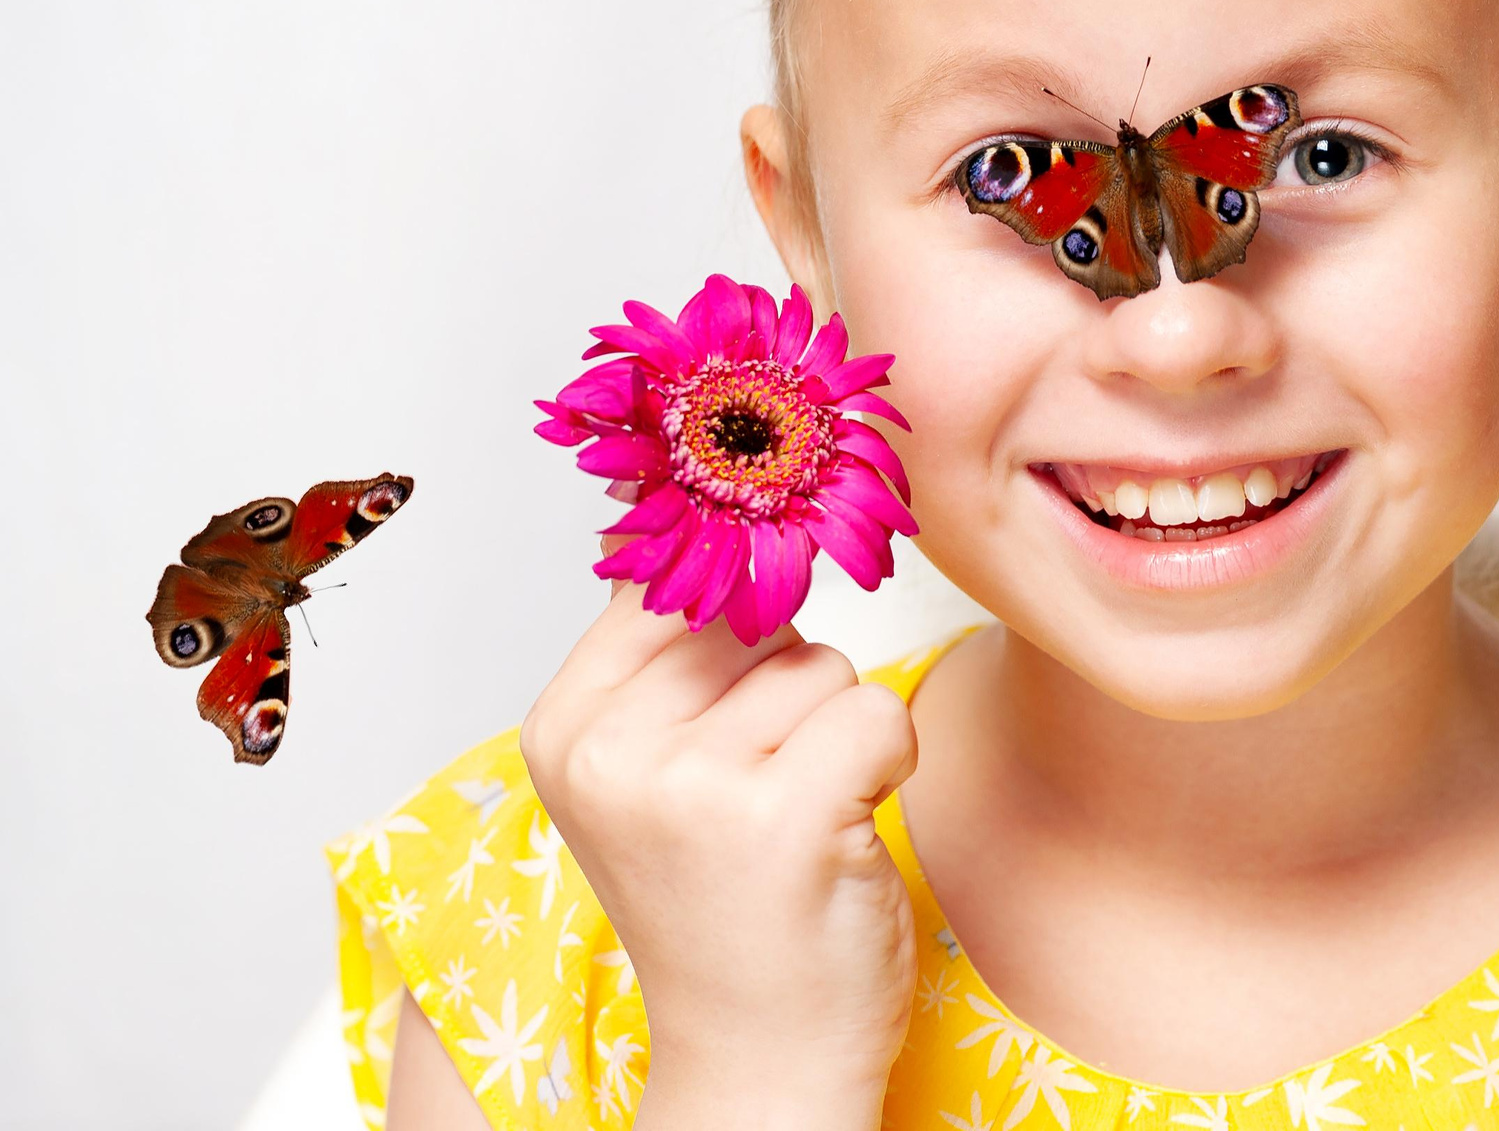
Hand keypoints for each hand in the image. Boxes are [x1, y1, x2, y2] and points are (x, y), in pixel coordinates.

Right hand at [520, 582, 918, 1128]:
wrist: (758, 1058)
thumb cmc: (727, 903)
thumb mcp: (654, 768)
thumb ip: (670, 647)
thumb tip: (695, 491)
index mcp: (564, 726)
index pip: (664, 578)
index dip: (733, 608)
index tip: (746, 680)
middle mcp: (610, 750)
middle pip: (754, 614)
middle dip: (787, 685)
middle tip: (765, 788)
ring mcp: (690, 785)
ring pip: (823, 663)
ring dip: (836, 732)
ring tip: (798, 820)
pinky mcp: (783, 816)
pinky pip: (875, 712)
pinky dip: (885, 764)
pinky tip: (841, 833)